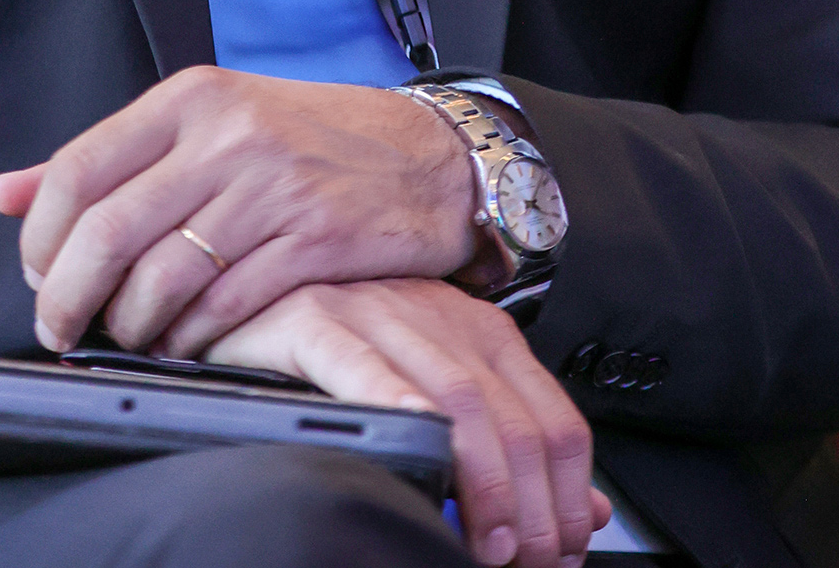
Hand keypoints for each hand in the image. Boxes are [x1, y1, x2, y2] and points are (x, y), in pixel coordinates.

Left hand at [0, 65, 475, 353]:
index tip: (40, 276)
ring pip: (162, 278)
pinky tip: (188, 342)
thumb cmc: (306, 141)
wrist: (427, 155)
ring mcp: (272, 187)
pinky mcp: (313, 239)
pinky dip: (191, 339)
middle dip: (69, 298)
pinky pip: (223, 307)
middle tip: (62, 329)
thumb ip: (110, 159)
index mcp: (192, 98)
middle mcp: (227, 135)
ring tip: (132, 337)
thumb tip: (5, 193)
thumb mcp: (208, 123)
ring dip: (131, 327)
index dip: (41, 238)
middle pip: (108, 231)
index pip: (78, 169)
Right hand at [208, 278, 609, 567]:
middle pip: (512, 417)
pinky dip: (395, 405)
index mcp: (480, 330)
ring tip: (487, 543)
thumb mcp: (441, 394)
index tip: (564, 550)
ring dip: (483, 481)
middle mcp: (438, 314)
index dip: (568, 495)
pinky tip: (413, 445)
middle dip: (531, 506)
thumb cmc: (344, 354)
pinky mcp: (313, 317)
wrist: (252, 296)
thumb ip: (508, 448)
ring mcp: (376, 311)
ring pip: (456, 396)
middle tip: (527, 562)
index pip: (553, 416)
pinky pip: (362, 363)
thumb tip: (585, 513)